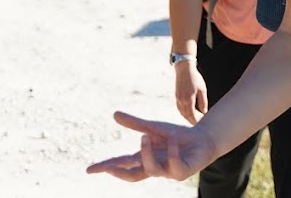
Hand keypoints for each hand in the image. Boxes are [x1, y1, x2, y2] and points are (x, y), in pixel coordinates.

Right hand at [86, 111, 214, 181]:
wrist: (201, 140)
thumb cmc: (176, 136)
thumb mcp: (153, 127)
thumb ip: (135, 123)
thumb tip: (114, 114)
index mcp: (144, 158)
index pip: (122, 165)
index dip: (106, 167)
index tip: (89, 170)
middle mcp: (154, 167)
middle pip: (131, 176)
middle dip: (119, 173)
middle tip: (108, 167)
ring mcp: (167, 172)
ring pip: (151, 169)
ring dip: (146, 153)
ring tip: (145, 136)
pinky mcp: (182, 172)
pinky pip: (173, 164)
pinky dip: (171, 151)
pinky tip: (172, 139)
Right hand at [175, 61, 208, 122]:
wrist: (184, 69)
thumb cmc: (195, 78)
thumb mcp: (202, 90)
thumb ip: (203, 102)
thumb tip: (204, 112)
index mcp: (188, 100)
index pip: (192, 116)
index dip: (196, 122)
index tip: (200, 126)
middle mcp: (181, 101)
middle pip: (185, 116)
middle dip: (191, 121)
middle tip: (198, 125)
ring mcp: (177, 98)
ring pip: (181, 112)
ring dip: (187, 117)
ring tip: (194, 120)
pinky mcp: (176, 96)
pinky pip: (179, 108)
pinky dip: (183, 112)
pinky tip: (188, 112)